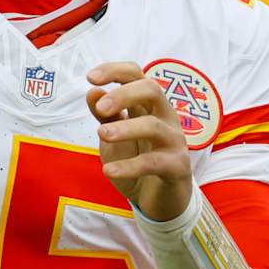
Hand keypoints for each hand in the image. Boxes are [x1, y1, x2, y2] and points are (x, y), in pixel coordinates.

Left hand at [86, 62, 192, 221]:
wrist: (160, 198)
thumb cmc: (138, 158)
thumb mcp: (114, 136)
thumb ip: (104, 115)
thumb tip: (92, 92)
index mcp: (148, 104)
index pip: (136, 74)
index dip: (115, 71)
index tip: (90, 78)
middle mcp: (165, 116)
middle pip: (152, 90)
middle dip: (124, 94)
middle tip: (100, 108)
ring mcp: (174, 140)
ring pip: (154, 126)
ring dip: (126, 128)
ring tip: (101, 134)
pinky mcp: (178, 166)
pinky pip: (154, 162)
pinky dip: (129, 166)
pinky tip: (108, 171)